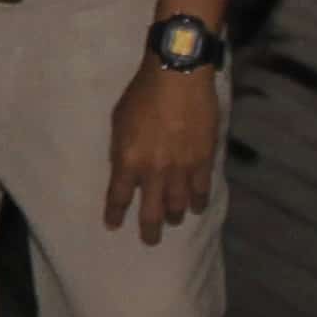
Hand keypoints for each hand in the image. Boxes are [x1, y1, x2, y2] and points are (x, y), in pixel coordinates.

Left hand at [106, 63, 223, 244]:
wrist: (178, 76)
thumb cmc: (142, 92)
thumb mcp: (118, 120)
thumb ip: (120, 148)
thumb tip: (124, 168)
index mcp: (127, 160)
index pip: (118, 197)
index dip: (115, 214)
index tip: (113, 225)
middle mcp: (153, 171)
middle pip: (150, 212)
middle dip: (149, 230)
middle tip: (150, 240)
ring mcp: (180, 169)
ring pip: (178, 206)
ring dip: (174, 216)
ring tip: (174, 219)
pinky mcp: (203, 161)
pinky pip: (201, 191)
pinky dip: (198, 202)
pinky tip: (197, 207)